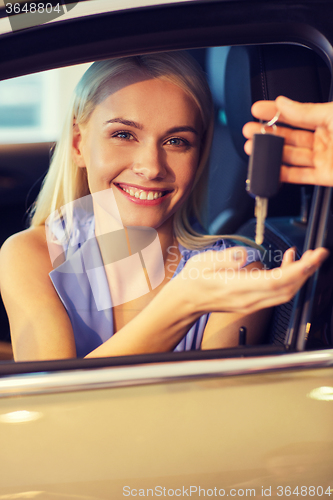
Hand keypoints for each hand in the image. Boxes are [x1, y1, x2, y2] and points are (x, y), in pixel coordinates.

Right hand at [176, 246, 328, 314]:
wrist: (186, 300)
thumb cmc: (194, 280)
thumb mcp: (203, 262)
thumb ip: (225, 258)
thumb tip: (245, 254)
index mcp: (236, 287)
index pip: (275, 281)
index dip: (297, 270)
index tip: (311, 257)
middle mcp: (248, 299)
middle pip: (287, 289)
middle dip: (307, 271)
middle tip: (318, 254)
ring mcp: (252, 303)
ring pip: (285, 293)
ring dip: (300, 276)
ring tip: (307, 257)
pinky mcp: (253, 303)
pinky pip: (277, 294)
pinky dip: (289, 280)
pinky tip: (288, 265)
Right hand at [243, 96, 332, 186]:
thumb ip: (307, 110)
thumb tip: (283, 103)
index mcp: (328, 120)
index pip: (296, 115)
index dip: (275, 112)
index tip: (257, 110)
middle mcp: (324, 139)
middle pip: (289, 137)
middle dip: (266, 133)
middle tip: (249, 130)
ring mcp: (323, 159)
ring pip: (290, 156)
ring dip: (269, 153)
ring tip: (253, 148)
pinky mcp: (324, 176)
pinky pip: (299, 176)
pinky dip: (282, 174)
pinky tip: (270, 169)